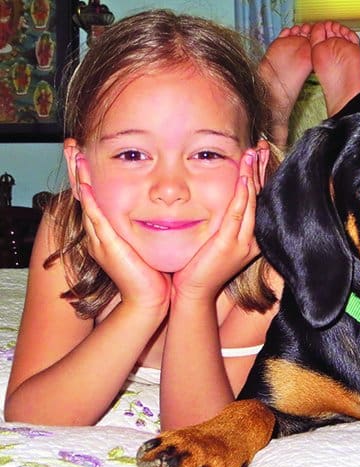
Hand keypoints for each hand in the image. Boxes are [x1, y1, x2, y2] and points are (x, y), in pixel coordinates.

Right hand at [75, 155, 170, 312]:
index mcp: (107, 234)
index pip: (94, 199)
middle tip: (72, 147)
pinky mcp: (108, 247)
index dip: (88, 176)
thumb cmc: (153, 274)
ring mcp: (101, 241)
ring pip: (86, 203)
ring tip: (74, 156)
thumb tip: (161, 208)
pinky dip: (90, 202)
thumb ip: (147, 226)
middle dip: (77, 171)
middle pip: (83, 196)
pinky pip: (96, 220)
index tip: (86, 154)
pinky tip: (85, 185)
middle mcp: (99, 235)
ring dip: (79, 178)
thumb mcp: (146, 242)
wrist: (150, 300)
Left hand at [171, 148, 263, 300]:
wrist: (195, 292)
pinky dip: (242, 194)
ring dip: (252, 175)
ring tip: (253, 153)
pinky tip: (243, 177)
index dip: (261, 176)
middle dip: (261, 169)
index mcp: (253, 237)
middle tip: (261, 146)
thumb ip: (224, 222)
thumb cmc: (201, 266)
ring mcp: (243, 242)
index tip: (260, 154)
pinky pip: (238, 214)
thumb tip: (222, 200)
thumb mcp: (217, 240)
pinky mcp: (229, 244)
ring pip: (252, 202)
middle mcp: (253, 238)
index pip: (260, 200)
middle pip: (260, 197)